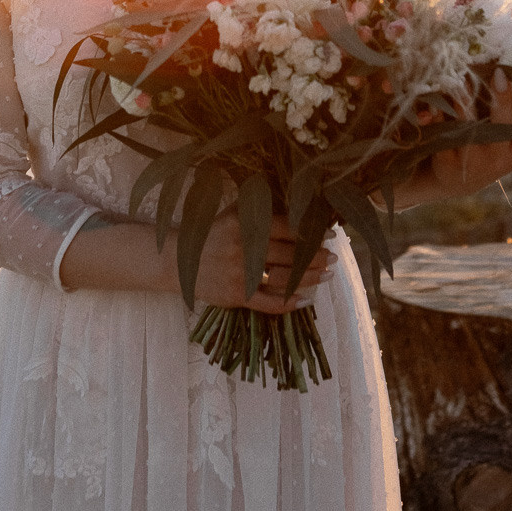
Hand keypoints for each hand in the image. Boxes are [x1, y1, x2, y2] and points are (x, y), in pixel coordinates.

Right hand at [185, 211, 335, 314]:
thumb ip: (260, 208)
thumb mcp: (233, 213)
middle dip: (317, 258)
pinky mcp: (237, 295)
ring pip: (285, 279)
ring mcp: (241, 273)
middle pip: (290, 255)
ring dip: (311, 279)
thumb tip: (297, 205)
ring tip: (326, 276)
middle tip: (333, 258)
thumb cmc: (212, 233)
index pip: (287, 228)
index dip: (311, 233)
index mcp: (244, 223)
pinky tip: (305, 301)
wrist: (178, 261)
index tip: (330, 236)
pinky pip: (269, 304)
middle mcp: (244, 247)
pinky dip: (289, 304)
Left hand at [389, 71, 511, 209]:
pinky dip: (438, 113)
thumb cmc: (497, 154)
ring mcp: (471, 157)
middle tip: (499, 71)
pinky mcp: (446, 156)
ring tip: (464, 76)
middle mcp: (497, 156)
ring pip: (469, 126)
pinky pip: (442, 131)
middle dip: (501, 100)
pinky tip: (435, 95)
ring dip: (466, 101)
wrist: (457, 180)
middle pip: (500, 127)